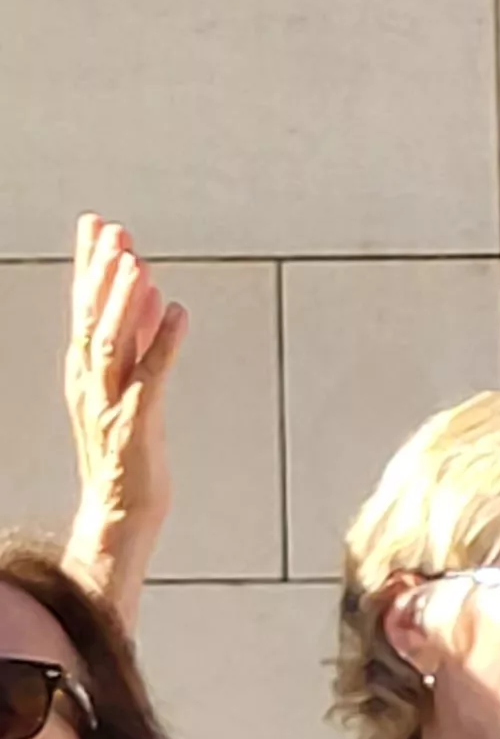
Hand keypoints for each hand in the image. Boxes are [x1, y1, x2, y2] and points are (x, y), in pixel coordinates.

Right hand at [62, 214, 186, 616]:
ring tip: (136, 262)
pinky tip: (178, 311)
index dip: (88, 265)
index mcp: (84, 372)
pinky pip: (151, 375)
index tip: (96, 224)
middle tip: (109, 229)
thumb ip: (141, 341)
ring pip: (110, 342)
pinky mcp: (136, 424)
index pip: (82, 308)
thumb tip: (151, 294)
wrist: (122, 513)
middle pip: (89, 317)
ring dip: (122, 300)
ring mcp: (110, 403)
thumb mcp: (133, 386)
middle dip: (99, 271)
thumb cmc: (129, 451)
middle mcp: (89, 383)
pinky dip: (164, 341)